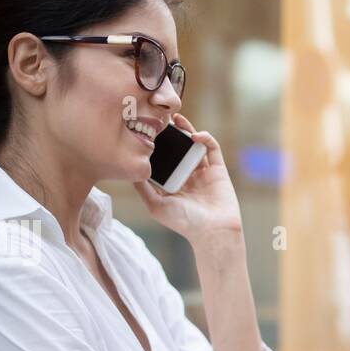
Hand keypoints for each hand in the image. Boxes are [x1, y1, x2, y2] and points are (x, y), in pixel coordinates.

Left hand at [133, 113, 243, 239]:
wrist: (212, 231)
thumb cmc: (184, 222)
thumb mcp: (156, 205)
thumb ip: (143, 188)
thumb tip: (131, 170)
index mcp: (173, 183)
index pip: (164, 158)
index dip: (157, 145)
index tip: (147, 131)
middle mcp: (188, 175)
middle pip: (178, 148)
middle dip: (171, 133)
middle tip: (160, 119)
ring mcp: (203, 171)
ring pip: (194, 144)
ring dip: (187, 130)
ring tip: (176, 119)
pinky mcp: (218, 169)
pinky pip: (212, 148)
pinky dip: (205, 138)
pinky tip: (194, 135)